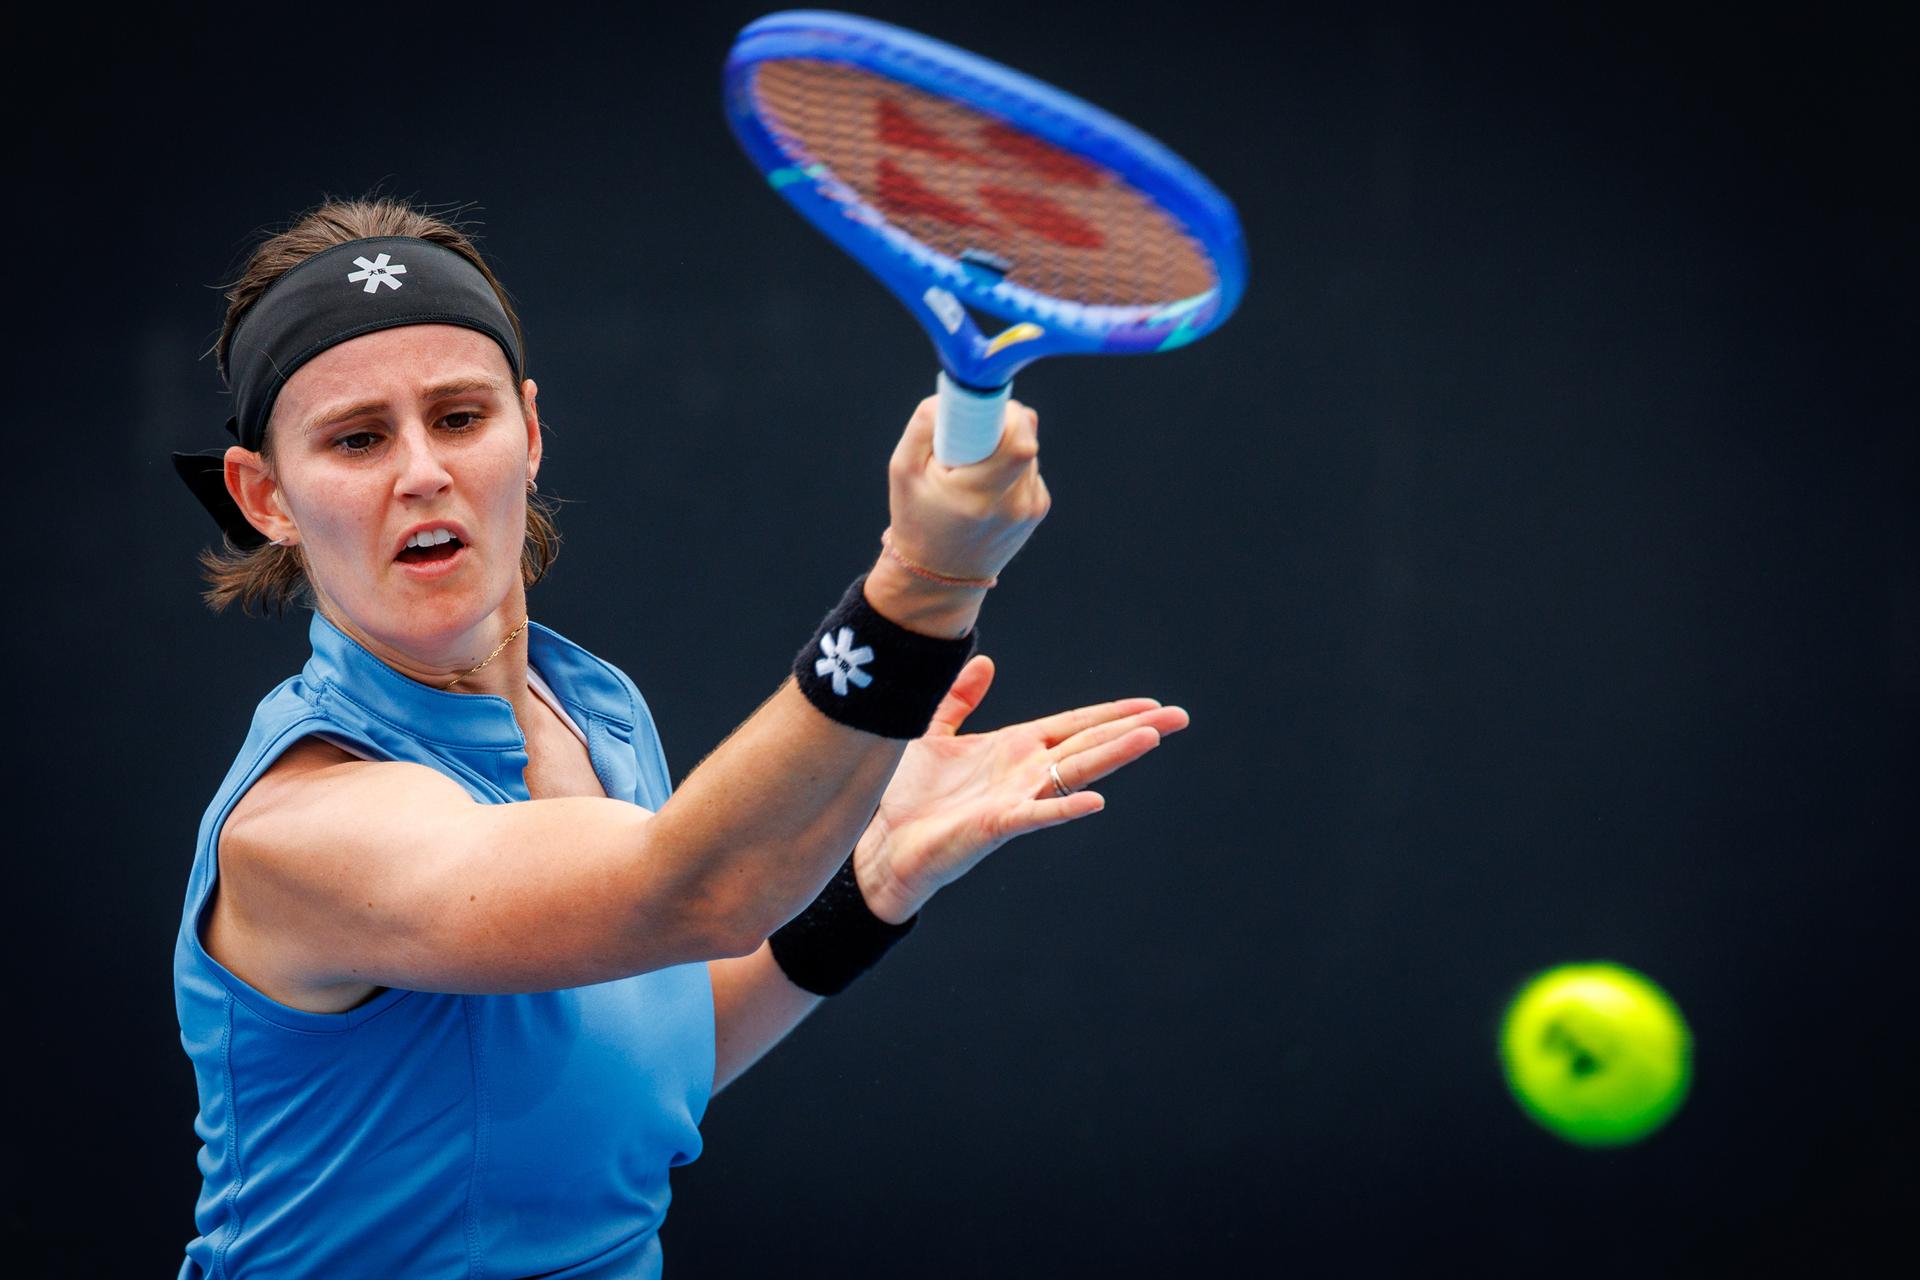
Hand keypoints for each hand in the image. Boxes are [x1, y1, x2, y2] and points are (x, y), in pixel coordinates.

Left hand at [852, 656, 1190, 923]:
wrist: (882, 845)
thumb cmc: (909, 796)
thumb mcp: (933, 732)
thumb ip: (959, 700)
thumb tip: (985, 662)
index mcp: (1014, 749)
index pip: (1074, 725)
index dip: (1112, 713)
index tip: (1152, 703)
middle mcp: (1023, 773)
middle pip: (1088, 745)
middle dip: (1133, 730)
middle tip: (1179, 717)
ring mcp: (1014, 800)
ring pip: (1073, 773)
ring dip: (1112, 756)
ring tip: (1152, 739)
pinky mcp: (994, 826)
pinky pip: (1034, 816)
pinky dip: (1063, 809)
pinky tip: (1095, 802)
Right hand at [884, 395, 1048, 585]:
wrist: (940, 575)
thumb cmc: (917, 518)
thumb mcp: (904, 470)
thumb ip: (925, 425)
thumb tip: (956, 395)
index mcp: (979, 495)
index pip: (1018, 439)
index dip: (1003, 415)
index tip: (979, 415)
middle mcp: (1014, 504)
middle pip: (1025, 436)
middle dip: (999, 423)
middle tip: (970, 438)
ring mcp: (1031, 508)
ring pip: (1029, 447)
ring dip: (1003, 444)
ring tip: (972, 470)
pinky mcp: (1039, 508)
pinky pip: (1030, 465)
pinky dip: (1010, 464)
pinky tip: (986, 485)